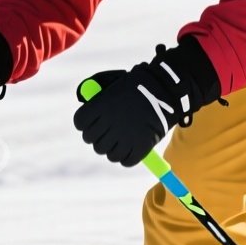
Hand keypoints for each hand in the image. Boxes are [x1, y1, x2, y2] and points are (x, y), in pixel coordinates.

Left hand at [73, 38, 219, 165]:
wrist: (165, 88)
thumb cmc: (137, 84)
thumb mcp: (112, 83)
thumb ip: (95, 92)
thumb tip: (82, 98)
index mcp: (99, 106)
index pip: (80, 122)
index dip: (84, 123)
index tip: (91, 122)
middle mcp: (109, 123)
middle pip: (91, 140)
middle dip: (97, 137)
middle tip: (107, 133)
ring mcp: (125, 137)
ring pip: (108, 153)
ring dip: (112, 149)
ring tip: (120, 141)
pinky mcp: (140, 147)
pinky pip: (126, 161)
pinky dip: (127, 157)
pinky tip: (130, 149)